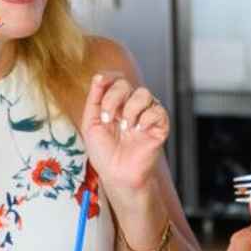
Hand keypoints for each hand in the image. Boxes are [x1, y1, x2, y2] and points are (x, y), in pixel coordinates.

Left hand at [80, 72, 167, 196]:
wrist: (117, 174)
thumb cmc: (104, 152)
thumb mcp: (91, 124)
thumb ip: (94, 100)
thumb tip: (97, 77)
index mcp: (115, 103)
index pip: (115, 80)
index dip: (108, 77)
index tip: (100, 81)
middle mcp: (131, 105)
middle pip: (126, 84)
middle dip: (113, 98)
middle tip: (108, 119)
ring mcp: (146, 114)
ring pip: (144, 93)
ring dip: (130, 109)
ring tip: (125, 128)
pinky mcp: (160, 125)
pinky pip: (157, 110)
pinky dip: (145, 118)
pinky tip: (139, 130)